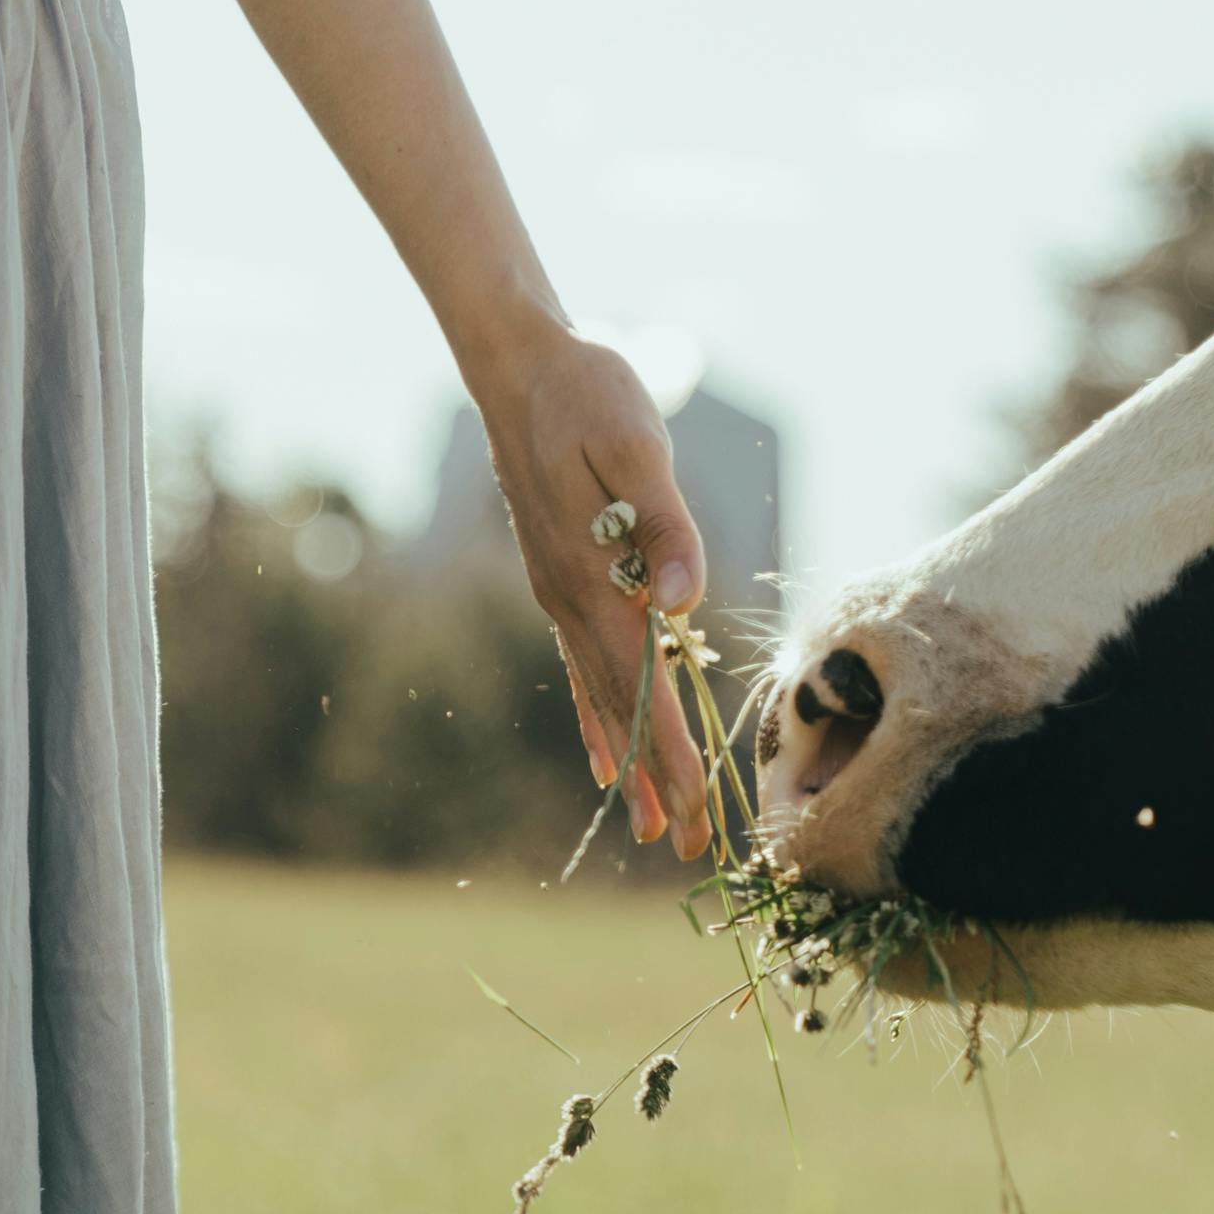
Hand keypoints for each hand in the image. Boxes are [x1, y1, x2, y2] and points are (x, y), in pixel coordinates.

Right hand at [479, 331, 711, 854]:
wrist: (520, 364)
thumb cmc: (587, 392)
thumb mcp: (636, 444)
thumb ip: (666, 524)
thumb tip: (686, 601)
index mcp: (595, 576)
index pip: (642, 684)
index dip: (670, 751)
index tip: (693, 813)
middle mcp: (570, 599)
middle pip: (621, 709)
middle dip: (654, 780)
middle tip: (682, 848)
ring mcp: (558, 593)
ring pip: (600, 697)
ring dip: (628, 763)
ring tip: (646, 823)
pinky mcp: (557, 579)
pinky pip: (580, 666)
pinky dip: (598, 718)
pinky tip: (604, 757)